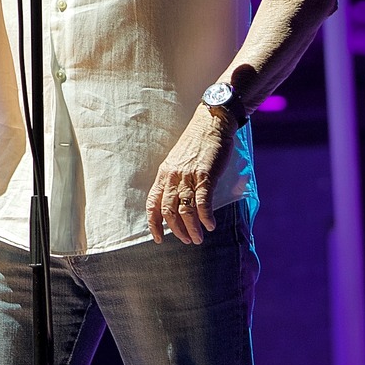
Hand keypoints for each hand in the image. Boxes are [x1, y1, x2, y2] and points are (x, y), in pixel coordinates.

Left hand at [148, 107, 236, 244]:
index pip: (153, 204)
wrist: (211, 123)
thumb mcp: (178, 161)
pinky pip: (202, 202)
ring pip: (185, 209)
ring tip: (198, 238)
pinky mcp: (205, 175)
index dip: (154, 224)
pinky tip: (210, 225)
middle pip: (169, 211)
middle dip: (177, 230)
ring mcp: (188, 176)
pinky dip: (205, 216)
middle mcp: (173, 177)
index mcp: (164, 174)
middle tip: (187, 240)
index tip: (158, 238)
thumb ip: (175, 180)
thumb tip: (178, 201)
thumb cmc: (197, 143)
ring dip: (192, 228)